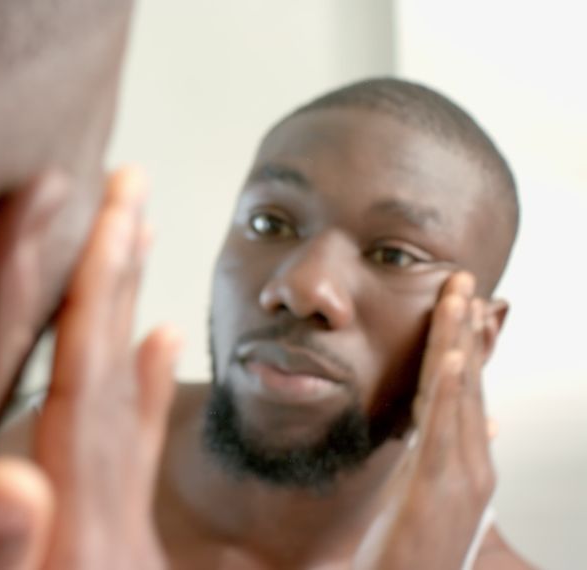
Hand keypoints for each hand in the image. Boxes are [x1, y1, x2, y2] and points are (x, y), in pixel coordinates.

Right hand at [0, 167, 181, 569]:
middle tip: (132, 188)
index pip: (84, 385)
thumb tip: (8, 483)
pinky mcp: (113, 549)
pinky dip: (145, 390)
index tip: (111, 211)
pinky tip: (161, 343)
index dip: (93, 296)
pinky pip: (136, 450)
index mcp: (77, 525)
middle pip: (116, 377)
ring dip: (129, 317)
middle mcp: (111, 518)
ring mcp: (120, 534)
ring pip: (128, 404)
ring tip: (142, 241)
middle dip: (120, 277)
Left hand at [355, 272, 496, 569]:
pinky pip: (443, 429)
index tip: (462, 303)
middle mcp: (473, 464)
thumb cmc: (411, 548)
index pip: (470, 391)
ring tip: (459, 299)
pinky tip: (450, 357)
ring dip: (459, 343)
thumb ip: (449, 454)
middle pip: (470, 383)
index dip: (467, 345)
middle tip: (463, 280)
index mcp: (469, 462)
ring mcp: (460, 475)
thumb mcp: (431, 494)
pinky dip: (450, 390)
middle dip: (466, 329)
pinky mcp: (437, 486)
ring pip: (461, 395)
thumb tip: (483, 419)